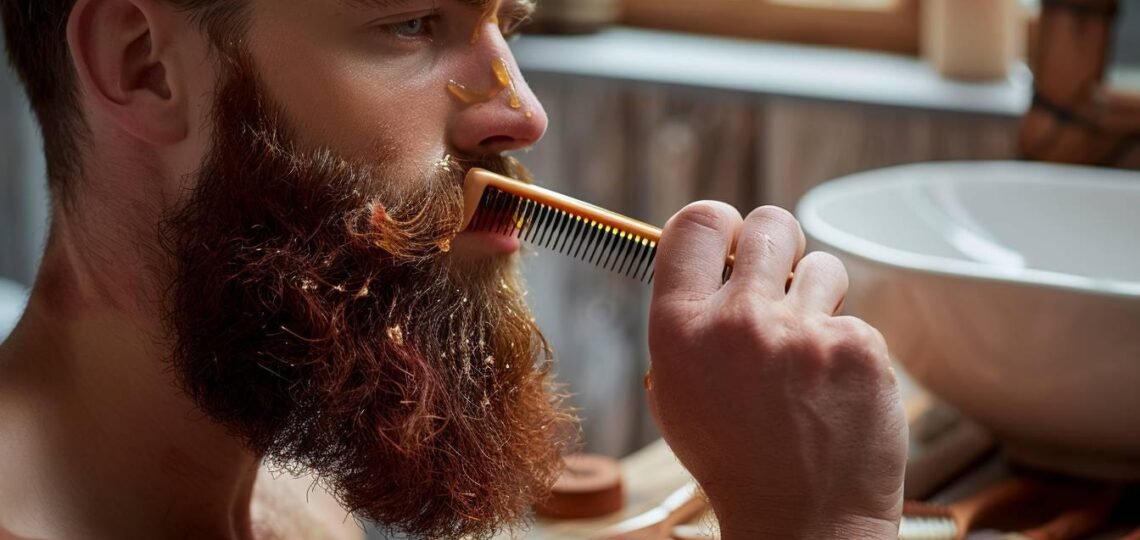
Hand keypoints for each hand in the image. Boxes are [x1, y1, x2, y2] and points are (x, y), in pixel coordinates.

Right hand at [647, 203, 906, 538]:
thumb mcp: (675, 392)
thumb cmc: (733, 458)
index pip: (697, 222)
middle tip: (779, 281)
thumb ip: (688, 322)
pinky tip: (833, 388)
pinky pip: (854, 318)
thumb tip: (713, 265)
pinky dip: (846, 345)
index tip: (730, 240)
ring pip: (821, 266)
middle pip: (769, 223)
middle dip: (776, 245)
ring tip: (807, 351)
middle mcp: (739, 321)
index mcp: (680, 329)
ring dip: (816, 296)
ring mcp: (804, 333)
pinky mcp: (859, 347)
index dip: (719, 224)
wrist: (801, 521)